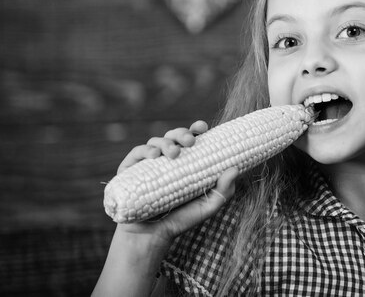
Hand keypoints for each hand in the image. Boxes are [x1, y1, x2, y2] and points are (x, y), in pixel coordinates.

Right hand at [115, 120, 239, 246]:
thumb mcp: (207, 207)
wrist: (150, 238)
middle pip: (173, 136)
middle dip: (182, 134)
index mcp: (185, 163)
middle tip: (190, 142)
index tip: (203, 127)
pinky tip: (154, 156)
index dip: (195, 129)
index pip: (190, 140)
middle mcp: (166, 160)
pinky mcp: (129, 171)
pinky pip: (136, 153)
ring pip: (156, 142)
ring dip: (166, 142)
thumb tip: (235, 168)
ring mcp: (147, 164)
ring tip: (174, 153)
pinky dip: (145, 150)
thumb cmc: (180, 221)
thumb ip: (223, 191)